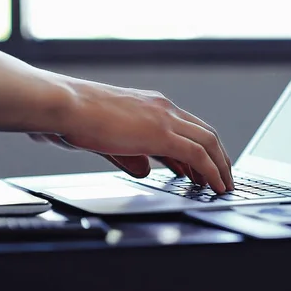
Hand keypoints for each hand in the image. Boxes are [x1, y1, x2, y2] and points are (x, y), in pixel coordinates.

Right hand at [30, 80, 232, 193]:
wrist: (65, 105)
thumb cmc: (77, 118)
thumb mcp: (110, 140)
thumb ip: (131, 156)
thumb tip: (145, 171)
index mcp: (152, 105)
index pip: (188, 128)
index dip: (202, 149)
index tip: (205, 168)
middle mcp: (163, 108)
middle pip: (205, 133)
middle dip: (219, 157)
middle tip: (224, 177)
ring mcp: (165, 118)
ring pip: (208, 142)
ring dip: (221, 166)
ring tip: (225, 185)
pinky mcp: (162, 133)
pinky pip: (198, 154)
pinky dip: (211, 171)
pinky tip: (214, 185)